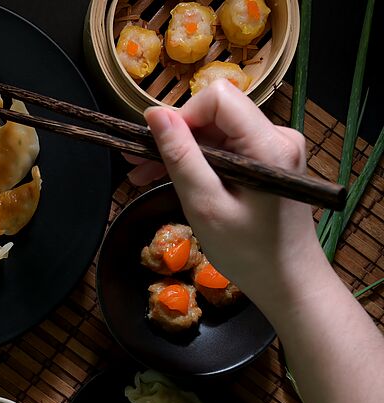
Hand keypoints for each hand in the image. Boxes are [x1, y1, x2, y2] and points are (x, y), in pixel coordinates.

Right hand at [126, 80, 324, 305]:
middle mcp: (277, 136)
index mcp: (268, 144)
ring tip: (142, 174)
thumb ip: (180, 156)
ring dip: (179, 151)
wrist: (289, 282)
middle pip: (215, 115)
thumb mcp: (205, 204)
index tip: (158, 148)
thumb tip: (154, 114)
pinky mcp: (268, 162)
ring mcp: (274, 149)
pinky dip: (196, 163)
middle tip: (135, 163)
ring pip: (215, 133)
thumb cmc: (249, 252)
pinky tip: (168, 178)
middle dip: (174, 137)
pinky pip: (225, 150)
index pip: (218, 98)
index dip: (183, 117)